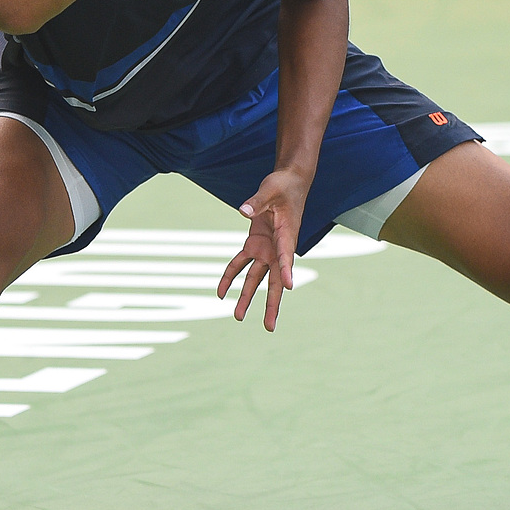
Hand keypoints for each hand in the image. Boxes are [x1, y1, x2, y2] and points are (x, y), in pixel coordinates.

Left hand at [217, 167, 307, 331]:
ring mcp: (266, 248)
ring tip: (238, 317)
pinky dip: (229, 276)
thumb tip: (243, 210)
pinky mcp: (255, 243)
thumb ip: (257, 202)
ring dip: (247, 297)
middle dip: (272, 304)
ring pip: (255, 278)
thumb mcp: (270, 190)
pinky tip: (220, 293)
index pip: (286, 256)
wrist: (288, 182)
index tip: (288, 287)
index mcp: (286, 235)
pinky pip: (240, 263)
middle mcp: (277, 248)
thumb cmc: (283, 186)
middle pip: (275, 280)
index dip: (286, 270)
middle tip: (269, 326)